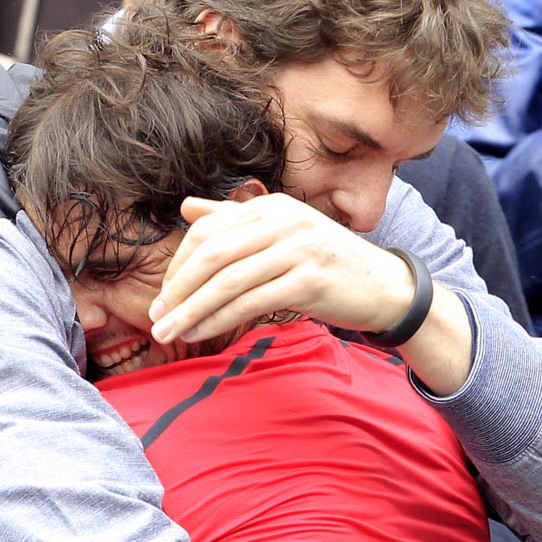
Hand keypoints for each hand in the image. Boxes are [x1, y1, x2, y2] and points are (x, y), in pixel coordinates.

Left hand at [149, 194, 413, 344]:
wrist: (384, 287)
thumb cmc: (326, 263)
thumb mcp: (281, 234)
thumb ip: (233, 219)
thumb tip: (186, 207)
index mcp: (271, 207)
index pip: (208, 230)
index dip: (178, 263)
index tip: (164, 293)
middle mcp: (283, 221)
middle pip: (212, 253)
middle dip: (178, 288)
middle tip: (157, 316)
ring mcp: (298, 249)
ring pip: (227, 281)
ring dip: (191, 310)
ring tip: (168, 331)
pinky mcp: (310, 281)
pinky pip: (251, 303)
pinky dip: (219, 320)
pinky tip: (201, 334)